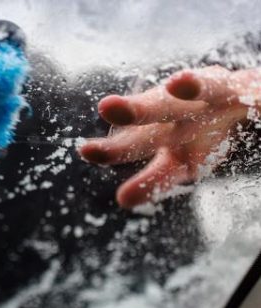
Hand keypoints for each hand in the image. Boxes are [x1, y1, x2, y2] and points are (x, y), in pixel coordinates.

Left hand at [79, 66, 260, 208]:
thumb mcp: (178, 162)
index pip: (133, 141)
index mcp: (162, 130)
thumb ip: (153, 181)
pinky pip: (249, 93)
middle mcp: (185, 109)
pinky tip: (252, 96)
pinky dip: (250, 94)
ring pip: (206, 88)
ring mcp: (217, 98)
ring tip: (180, 84)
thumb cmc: (202, 132)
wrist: (243, 101)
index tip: (87, 151)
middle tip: (109, 107)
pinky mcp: (249, 93)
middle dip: (138, 109)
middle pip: (161, 109)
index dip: (113, 148)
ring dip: (193, 85)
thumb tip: (123, 200)